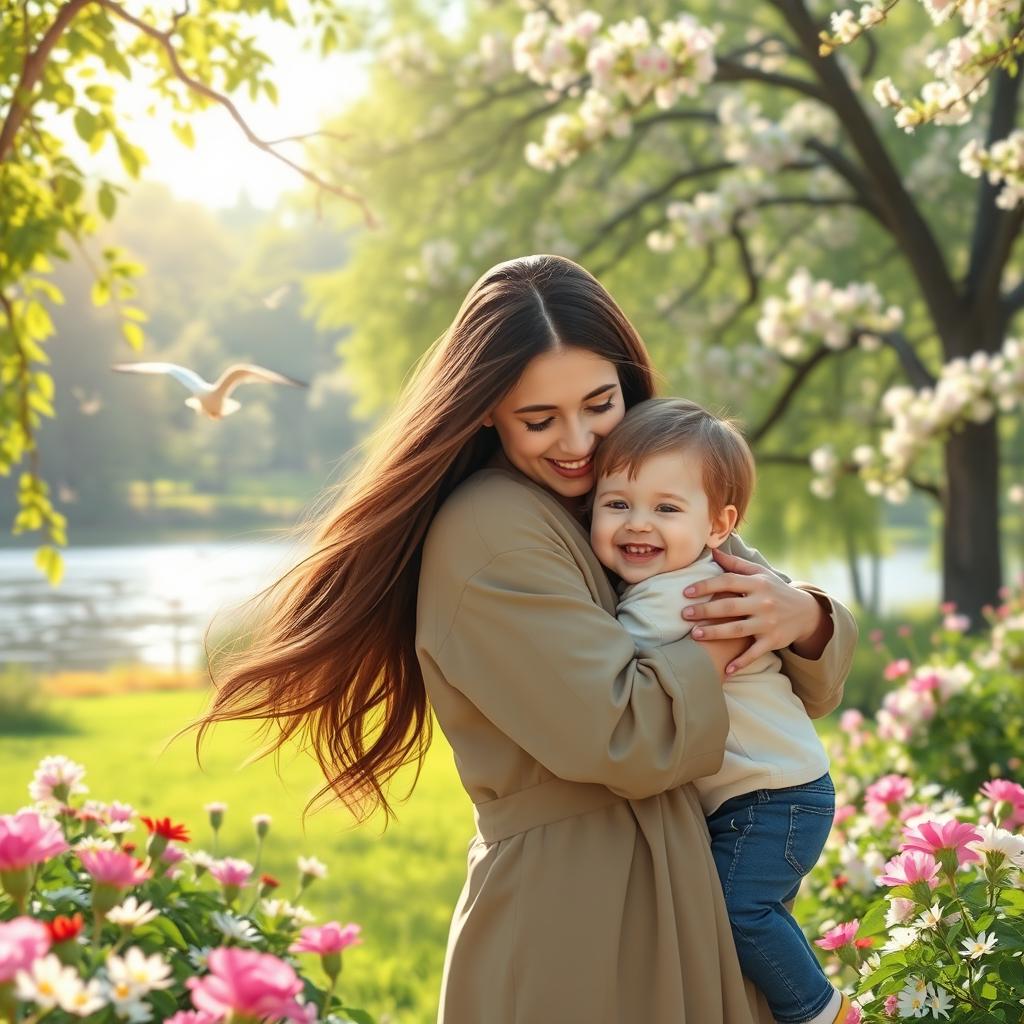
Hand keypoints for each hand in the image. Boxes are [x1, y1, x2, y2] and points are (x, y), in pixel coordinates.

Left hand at [682, 547, 825, 673]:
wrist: (806, 611)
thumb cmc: (774, 590)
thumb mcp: (760, 573)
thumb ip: (735, 564)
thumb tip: (712, 551)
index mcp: (757, 583)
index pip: (727, 581)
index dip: (706, 586)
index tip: (686, 592)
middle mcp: (762, 602)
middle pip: (729, 606)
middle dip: (705, 610)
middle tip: (684, 614)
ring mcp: (768, 623)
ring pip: (738, 629)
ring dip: (715, 633)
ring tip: (694, 635)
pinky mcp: (773, 641)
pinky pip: (754, 653)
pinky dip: (741, 662)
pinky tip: (726, 670)